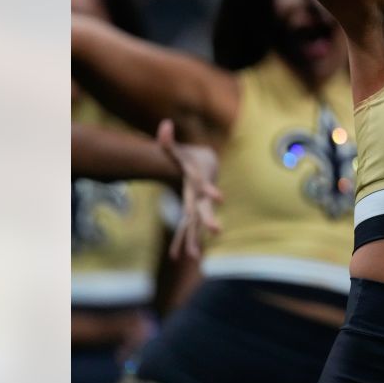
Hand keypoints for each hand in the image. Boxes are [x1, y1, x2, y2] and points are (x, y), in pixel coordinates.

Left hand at [157, 119, 221, 259]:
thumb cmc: (190, 159)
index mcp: (198, 182)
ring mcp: (197, 206)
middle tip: (217, 230)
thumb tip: (164, 125)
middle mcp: (200, 197)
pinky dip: (183, 242)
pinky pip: (187, 229)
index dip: (211, 190)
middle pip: (206, 209)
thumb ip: (169, 141)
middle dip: (210, 220)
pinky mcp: (192, 213)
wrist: (206, 168)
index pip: (206, 186)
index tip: (220, 197)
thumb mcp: (178, 150)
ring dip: (194, 239)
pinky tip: (179, 257)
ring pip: (196, 225)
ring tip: (194, 257)